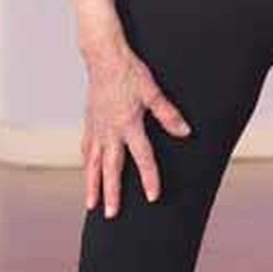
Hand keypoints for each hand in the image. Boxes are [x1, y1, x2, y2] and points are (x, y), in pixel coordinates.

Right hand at [82, 40, 190, 218]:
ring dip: (93, 184)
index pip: (142, 157)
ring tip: (91, 204)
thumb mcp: (152, 91)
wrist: (103, 56)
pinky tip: (88, 170)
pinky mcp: (90, 121)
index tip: (152, 197)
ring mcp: (97, 127)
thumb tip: (185, 131)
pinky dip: (87, 162)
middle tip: (111, 215)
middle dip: (111, 193)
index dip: (149, 177)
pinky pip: (87, 148)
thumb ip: (167, 113)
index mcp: (128, 124)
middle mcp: (110, 130)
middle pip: (111, 168)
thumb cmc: (129, 71)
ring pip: (93, 163)